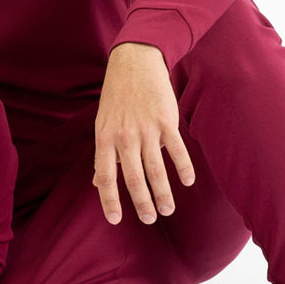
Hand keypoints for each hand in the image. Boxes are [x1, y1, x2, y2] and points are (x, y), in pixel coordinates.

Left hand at [93, 43, 194, 223]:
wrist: (134, 64)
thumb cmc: (116, 98)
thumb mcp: (102, 124)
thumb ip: (103, 154)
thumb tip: (97, 182)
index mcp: (104, 138)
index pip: (104, 177)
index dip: (109, 200)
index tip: (115, 220)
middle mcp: (124, 137)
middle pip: (133, 178)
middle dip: (141, 203)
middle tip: (149, 219)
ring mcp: (146, 129)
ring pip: (156, 169)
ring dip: (163, 193)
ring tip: (167, 210)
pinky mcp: (166, 121)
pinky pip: (176, 150)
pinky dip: (183, 168)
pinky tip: (187, 182)